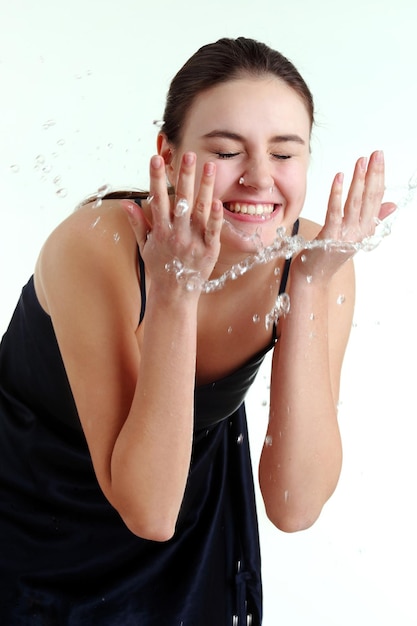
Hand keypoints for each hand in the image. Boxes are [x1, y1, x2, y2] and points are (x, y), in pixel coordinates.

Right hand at [122, 152, 222, 290]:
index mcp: (160, 230)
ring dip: (205, 187)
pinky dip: (216, 216)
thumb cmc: (160, 268)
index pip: (158, 198)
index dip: (156, 178)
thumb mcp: (145, 246)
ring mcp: (194, 241)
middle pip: (180, 199)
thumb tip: (127, 203)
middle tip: (188, 154)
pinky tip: (218, 200)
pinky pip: (213, 230)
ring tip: (210, 166)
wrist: (174, 294)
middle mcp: (177, 233)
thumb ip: (138, 223)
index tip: (155, 158)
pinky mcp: (209, 249)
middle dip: (184, 176)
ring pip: (200, 209)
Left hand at [295, 150, 396, 280]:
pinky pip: (335, 212)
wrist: (314, 277)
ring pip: (355, 203)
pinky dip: (337, 194)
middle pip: (370, 199)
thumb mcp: (354, 235)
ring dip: (359, 181)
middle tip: (375, 154)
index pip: (377, 199)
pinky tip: (339, 178)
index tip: (379, 159)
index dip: (379, 178)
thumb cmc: (329, 254)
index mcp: (367, 230)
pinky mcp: (330, 237)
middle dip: (373, 174)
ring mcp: (346, 235)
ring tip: (360, 161)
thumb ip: (373, 219)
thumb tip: (392, 204)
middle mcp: (360, 232)